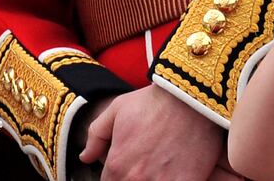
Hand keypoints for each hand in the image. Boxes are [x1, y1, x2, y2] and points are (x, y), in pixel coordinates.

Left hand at [78, 85, 238, 180]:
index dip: (113, 176)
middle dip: (128, 177)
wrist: (188, 101)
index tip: (121, 166)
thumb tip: (85, 157)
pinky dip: (169, 180)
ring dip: (149, 180)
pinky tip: (170, 170)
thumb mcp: (116, 110)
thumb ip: (96, 136)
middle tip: (139, 163)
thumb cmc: (151, 103)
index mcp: (118, 164)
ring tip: (154, 167)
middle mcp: (137, 179)